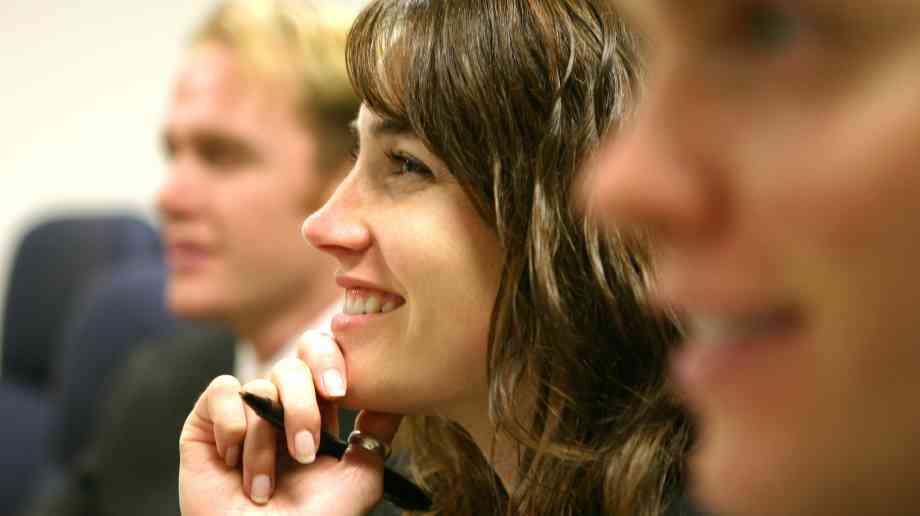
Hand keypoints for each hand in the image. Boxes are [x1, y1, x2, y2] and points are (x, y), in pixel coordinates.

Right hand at [179, 331, 402, 515]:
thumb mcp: (358, 479)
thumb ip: (376, 434)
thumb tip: (395, 395)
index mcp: (317, 414)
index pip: (324, 360)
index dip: (331, 362)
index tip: (339, 392)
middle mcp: (279, 409)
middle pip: (293, 365)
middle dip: (301, 406)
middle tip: (305, 449)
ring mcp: (243, 415)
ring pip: (258, 387)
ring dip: (264, 444)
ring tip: (264, 489)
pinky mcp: (206, 424)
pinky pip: (222, 391)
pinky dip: (230, 423)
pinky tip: (232, 461)